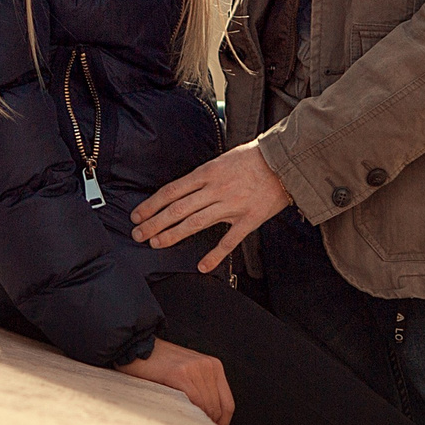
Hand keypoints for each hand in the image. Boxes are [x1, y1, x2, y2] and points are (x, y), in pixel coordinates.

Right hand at [118, 337, 233, 424]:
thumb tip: (208, 422)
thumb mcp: (187, 373)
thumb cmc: (158, 365)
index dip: (222, 424)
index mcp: (214, 366)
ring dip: (197, 423)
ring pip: (205, 407)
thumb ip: (199, 390)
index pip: (227, 404)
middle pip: (217, 408)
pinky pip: (192, 402)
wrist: (136, 346)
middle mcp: (208, 366)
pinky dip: (189, 415)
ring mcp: (195, 368)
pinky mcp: (179, 374)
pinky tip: (179, 421)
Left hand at [130, 142, 290, 272]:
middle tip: (138, 234)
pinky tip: (202, 266)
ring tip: (156, 244)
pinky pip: (229, 241)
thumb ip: (204, 176)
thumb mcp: (223, 159)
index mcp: (208, 172)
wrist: (286, 161)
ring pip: (196, 223)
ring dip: (173, 235)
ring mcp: (232, 205)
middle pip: (177, 209)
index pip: (172, 191)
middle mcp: (216, 189)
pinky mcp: (249, 219)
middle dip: (155, 222)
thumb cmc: (254, 157)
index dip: (152, 204)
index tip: (138, 215)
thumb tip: (183, 190)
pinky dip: (214, 255)